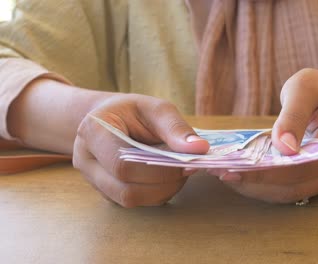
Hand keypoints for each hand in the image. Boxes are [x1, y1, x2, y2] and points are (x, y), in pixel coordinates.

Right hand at [72, 94, 209, 206]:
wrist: (111, 117)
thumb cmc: (133, 111)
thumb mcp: (156, 108)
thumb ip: (175, 127)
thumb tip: (200, 149)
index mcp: (93, 132)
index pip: (123, 164)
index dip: (158, 170)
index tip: (188, 163)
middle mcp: (85, 160)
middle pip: (125, 189)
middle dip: (163, 183)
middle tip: (188, 170)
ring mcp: (92, 179)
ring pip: (129, 200)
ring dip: (161, 191)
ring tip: (179, 173)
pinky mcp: (105, 191)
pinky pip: (132, 202)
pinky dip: (155, 194)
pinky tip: (167, 178)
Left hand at [220, 67, 317, 202]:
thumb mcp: (306, 88)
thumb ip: (294, 116)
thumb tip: (283, 147)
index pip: (302, 168)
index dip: (268, 172)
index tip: (235, 169)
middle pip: (294, 187)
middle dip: (256, 183)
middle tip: (221, 173)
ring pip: (289, 193)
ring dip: (256, 187)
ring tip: (226, 174)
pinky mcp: (317, 180)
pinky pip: (288, 188)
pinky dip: (263, 184)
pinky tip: (240, 173)